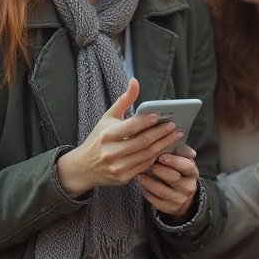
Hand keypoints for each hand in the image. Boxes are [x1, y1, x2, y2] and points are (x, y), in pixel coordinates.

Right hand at [56, 79, 185, 197]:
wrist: (83, 167)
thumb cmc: (97, 139)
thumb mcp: (107, 118)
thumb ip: (124, 100)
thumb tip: (135, 81)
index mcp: (106, 135)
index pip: (130, 127)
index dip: (146, 121)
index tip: (159, 115)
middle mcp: (111, 152)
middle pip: (142, 141)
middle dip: (161, 133)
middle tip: (174, 126)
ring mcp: (117, 166)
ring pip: (146, 154)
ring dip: (163, 145)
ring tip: (175, 136)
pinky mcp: (123, 177)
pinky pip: (144, 166)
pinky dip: (156, 157)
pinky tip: (164, 148)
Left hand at [136, 144, 199, 222]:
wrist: (183, 198)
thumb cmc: (179, 173)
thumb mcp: (183, 162)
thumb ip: (179, 149)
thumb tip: (178, 135)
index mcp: (192, 173)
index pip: (187, 166)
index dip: (175, 161)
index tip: (162, 156)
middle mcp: (188, 187)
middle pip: (173, 178)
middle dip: (159, 170)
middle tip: (148, 164)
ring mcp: (179, 199)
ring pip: (162, 191)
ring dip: (149, 182)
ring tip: (139, 174)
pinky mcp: (169, 208)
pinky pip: (155, 201)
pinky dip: (147, 192)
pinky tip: (141, 184)